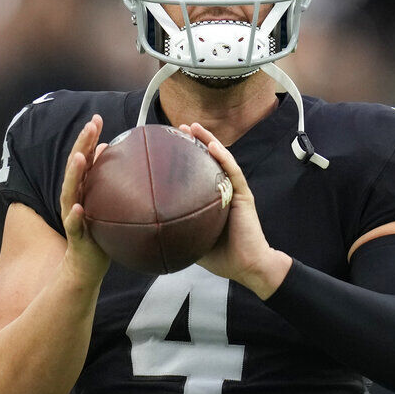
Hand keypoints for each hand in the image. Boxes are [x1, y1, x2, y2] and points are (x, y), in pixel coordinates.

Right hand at [60, 114, 110, 281]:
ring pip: (70, 191)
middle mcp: (74, 197)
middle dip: (81, 145)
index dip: (88, 138)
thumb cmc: (99, 230)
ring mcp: (73, 215)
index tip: (96, 118)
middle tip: (91, 125)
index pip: (84, 158)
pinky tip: (78, 207)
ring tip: (80, 158)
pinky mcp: (76, 235)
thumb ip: (102, 176)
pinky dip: (74, 215)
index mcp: (82, 188)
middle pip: (75, 167)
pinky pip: (74, 224)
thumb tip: (107, 148)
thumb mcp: (103, 201)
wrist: (86, 265)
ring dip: (74, 174)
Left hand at [180, 122, 291, 298]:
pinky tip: (213, 146)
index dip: (185, 156)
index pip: (197, 172)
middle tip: (179, 128)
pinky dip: (223, 157)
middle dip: (195, 141)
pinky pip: (233, 173)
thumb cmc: (222, 256)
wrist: (247, 266)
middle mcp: (223, 190)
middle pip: (209, 159)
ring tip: (193, 127)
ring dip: (208, 141)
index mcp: (211, 198)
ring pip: (221, 159)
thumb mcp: (191, 240)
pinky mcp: (243, 195)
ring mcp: (234, 190)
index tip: (168, 144)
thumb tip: (147, 229)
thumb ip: (177, 230)